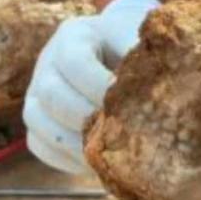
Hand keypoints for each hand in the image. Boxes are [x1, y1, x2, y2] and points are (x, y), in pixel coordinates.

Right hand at [23, 0, 159, 172]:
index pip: (75, 61)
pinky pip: (39, 145)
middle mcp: (48, 62)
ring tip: (110, 154)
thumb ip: (147, 52)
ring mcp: (37, 93)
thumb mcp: (143, 38)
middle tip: (121, 132)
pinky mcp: (37, 121)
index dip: (99, 85)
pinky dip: (67, 158)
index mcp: (74, 35)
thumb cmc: (138, 45)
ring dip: (76, 143)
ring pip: (38, 122)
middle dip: (87, 118)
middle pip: (52, 94)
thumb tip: (163, 81)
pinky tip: (98, 163)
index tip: (129, 100)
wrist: (125, 53)